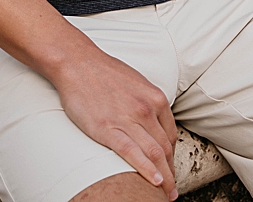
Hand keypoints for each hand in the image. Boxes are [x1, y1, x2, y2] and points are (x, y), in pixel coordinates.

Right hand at [49, 45, 178, 199]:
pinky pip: (133, 153)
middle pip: (166, 148)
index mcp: (156, 99)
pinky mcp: (108, 128)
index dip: (172, 156)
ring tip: (166, 193)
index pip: (171, 135)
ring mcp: (129, 119)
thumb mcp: (138, 85)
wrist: (79, 64)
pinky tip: (155, 181)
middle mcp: (147, 109)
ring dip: (164, 177)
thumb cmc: (106, 74)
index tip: (171, 170)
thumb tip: (154, 122)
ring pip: (155, 153)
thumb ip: (149, 104)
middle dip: (172, 172)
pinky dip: (147, 169)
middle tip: (172, 191)